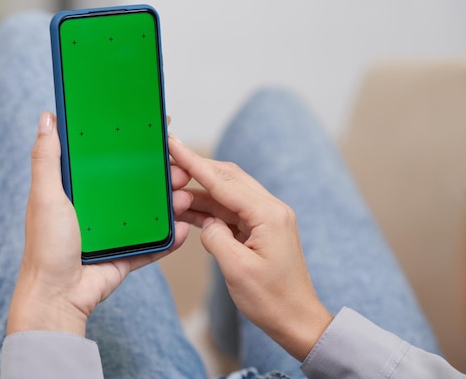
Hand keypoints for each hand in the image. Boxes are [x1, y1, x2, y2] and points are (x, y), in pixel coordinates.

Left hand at [6, 112, 192, 336]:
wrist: (57, 296)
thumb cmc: (45, 246)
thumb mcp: (45, 196)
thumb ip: (47, 158)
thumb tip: (47, 117)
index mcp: (79, 190)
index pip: (109, 160)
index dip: (132, 145)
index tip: (156, 131)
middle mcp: (98, 208)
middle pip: (136, 186)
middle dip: (161, 176)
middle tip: (180, 168)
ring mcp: (114, 232)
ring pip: (149, 213)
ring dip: (170, 205)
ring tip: (186, 196)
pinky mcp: (125, 255)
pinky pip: (152, 245)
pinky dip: (169, 239)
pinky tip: (184, 229)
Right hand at [168, 135, 332, 360]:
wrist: (296, 321)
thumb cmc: (272, 300)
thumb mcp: (237, 269)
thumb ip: (215, 237)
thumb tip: (206, 222)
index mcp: (268, 215)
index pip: (223, 181)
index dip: (194, 162)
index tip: (174, 144)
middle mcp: (270, 210)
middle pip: (226, 178)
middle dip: (196, 167)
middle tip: (169, 159)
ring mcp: (265, 219)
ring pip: (226, 194)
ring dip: (199, 192)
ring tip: (172, 190)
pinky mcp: (259, 229)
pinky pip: (229, 211)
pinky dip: (208, 210)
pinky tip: (188, 211)